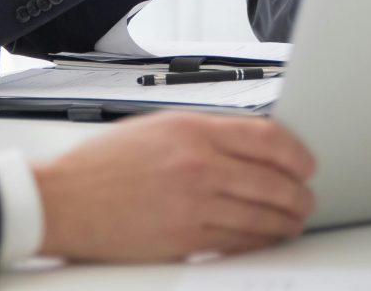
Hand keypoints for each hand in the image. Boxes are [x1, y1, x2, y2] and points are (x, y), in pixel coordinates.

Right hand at [32, 112, 315, 260]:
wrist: (64, 200)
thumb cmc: (101, 164)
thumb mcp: (154, 128)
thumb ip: (204, 133)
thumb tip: (250, 143)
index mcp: (191, 130)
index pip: (268, 139)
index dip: (298, 154)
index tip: (306, 164)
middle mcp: (197, 166)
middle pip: (274, 181)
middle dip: (299, 193)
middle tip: (306, 198)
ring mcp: (193, 205)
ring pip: (262, 217)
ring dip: (287, 221)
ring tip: (294, 220)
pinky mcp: (185, 239)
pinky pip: (239, 243)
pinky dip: (260, 241)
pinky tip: (266, 238)